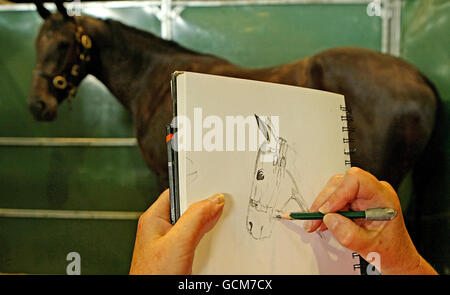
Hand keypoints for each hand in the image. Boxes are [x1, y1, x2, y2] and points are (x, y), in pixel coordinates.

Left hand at [129, 189, 224, 274]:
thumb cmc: (152, 277)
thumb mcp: (177, 243)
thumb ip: (195, 218)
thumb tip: (214, 200)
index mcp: (154, 219)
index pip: (177, 192)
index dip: (195, 188)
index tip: (214, 188)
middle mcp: (162, 230)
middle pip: (190, 210)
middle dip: (206, 211)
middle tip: (220, 210)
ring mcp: (171, 245)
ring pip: (196, 228)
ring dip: (208, 229)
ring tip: (217, 230)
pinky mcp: (180, 258)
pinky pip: (198, 243)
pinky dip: (208, 244)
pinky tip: (213, 247)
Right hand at [305, 167, 436, 274]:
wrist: (395, 255)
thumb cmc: (390, 250)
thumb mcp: (369, 246)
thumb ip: (348, 234)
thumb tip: (329, 218)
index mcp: (383, 197)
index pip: (356, 180)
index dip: (338, 193)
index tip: (326, 211)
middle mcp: (373, 191)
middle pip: (341, 183)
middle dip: (324, 202)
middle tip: (314, 220)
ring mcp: (363, 194)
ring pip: (334, 189)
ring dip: (322, 206)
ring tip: (316, 224)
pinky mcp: (354, 200)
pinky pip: (334, 197)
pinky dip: (325, 210)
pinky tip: (322, 222)